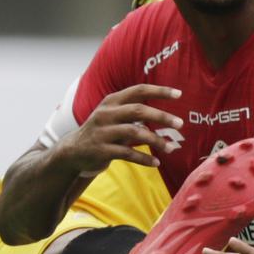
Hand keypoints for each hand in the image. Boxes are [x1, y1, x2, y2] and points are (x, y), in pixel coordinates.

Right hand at [55, 84, 182, 175]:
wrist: (73, 151)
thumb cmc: (103, 131)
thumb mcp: (114, 115)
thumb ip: (134, 110)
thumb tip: (165, 111)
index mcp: (112, 101)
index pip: (138, 90)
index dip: (159, 91)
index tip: (179, 94)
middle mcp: (106, 113)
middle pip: (138, 110)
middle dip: (161, 116)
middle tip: (180, 124)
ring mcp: (103, 132)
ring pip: (134, 132)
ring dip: (156, 140)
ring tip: (172, 147)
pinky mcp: (101, 150)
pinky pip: (127, 153)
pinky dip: (143, 158)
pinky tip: (156, 163)